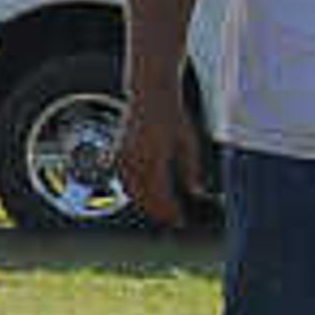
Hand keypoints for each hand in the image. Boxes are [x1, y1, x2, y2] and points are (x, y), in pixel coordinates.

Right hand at [116, 91, 194, 232]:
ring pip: (131, 192)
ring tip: (159, 209)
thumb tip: (196, 192)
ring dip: (145, 203)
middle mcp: (136, 160)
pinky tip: (143, 194)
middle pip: (145, 198)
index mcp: (156, 157)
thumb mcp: (189, 141)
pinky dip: (134, 191)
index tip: (180, 220)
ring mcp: (124, 158)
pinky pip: (124, 180)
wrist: (150, 94)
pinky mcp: (118, 154)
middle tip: (172, 219)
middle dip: (158, 211)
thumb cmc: (172, 114)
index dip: (171, 211)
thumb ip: (191, 169)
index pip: (161, 195)